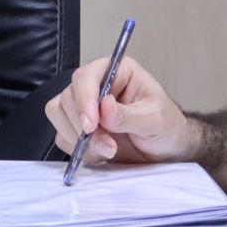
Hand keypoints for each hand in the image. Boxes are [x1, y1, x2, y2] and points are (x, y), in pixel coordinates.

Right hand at [44, 55, 198, 164]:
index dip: (84, 99)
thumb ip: (129, 115)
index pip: (87, 77)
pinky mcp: (78, 128)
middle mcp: (96, 86)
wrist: (166, 152)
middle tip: (109, 146)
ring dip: (77, 138)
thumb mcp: (156, 119)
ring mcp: (85, 107)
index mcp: (117, 72)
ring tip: (108, 151)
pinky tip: (100, 154)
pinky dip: (77, 149)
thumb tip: (104, 107)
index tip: (91, 124)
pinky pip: (62, 136)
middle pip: (68, 97)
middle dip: (83, 126)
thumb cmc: (167, 127)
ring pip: (58, 114)